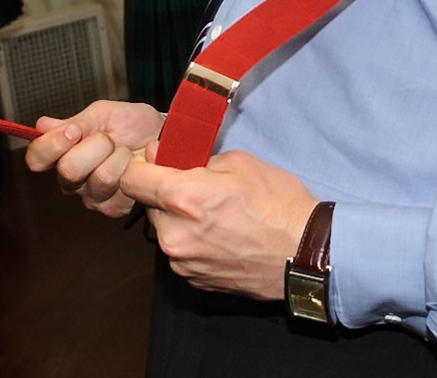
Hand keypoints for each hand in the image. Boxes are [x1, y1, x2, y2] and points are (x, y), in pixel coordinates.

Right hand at [24, 100, 163, 216]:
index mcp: (61, 152)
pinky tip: (134, 166)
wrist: (163, 138)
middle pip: (68, 170)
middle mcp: (70, 178)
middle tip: (109, 138)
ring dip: (117, 157)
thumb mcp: (103, 113)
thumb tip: (43, 126)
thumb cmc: (132, 124)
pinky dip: (130, 169)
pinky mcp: (111, 208)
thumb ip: (75, 122)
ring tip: (125, 151)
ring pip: (98, 178)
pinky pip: (118, 186)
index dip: (52, 144)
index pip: (37, 157)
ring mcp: (90, 195)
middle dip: (95, 146)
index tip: (74, 130)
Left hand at [122, 150, 318, 300]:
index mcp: (182, 199)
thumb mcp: (238, 162)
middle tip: (197, 188)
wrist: (306, 254)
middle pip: (147, 206)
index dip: (142, 167)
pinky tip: (221, 236)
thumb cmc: (278, 204)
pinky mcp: (194, 281)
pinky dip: (192, 242)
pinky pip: (180, 253)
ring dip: (178, 220)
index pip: (130, 179)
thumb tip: (159, 155)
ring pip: (164, 231)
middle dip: (165, 194)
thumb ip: (190, 158)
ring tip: (214, 215)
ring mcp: (183, 263)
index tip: (156, 163)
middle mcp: (174, 235)